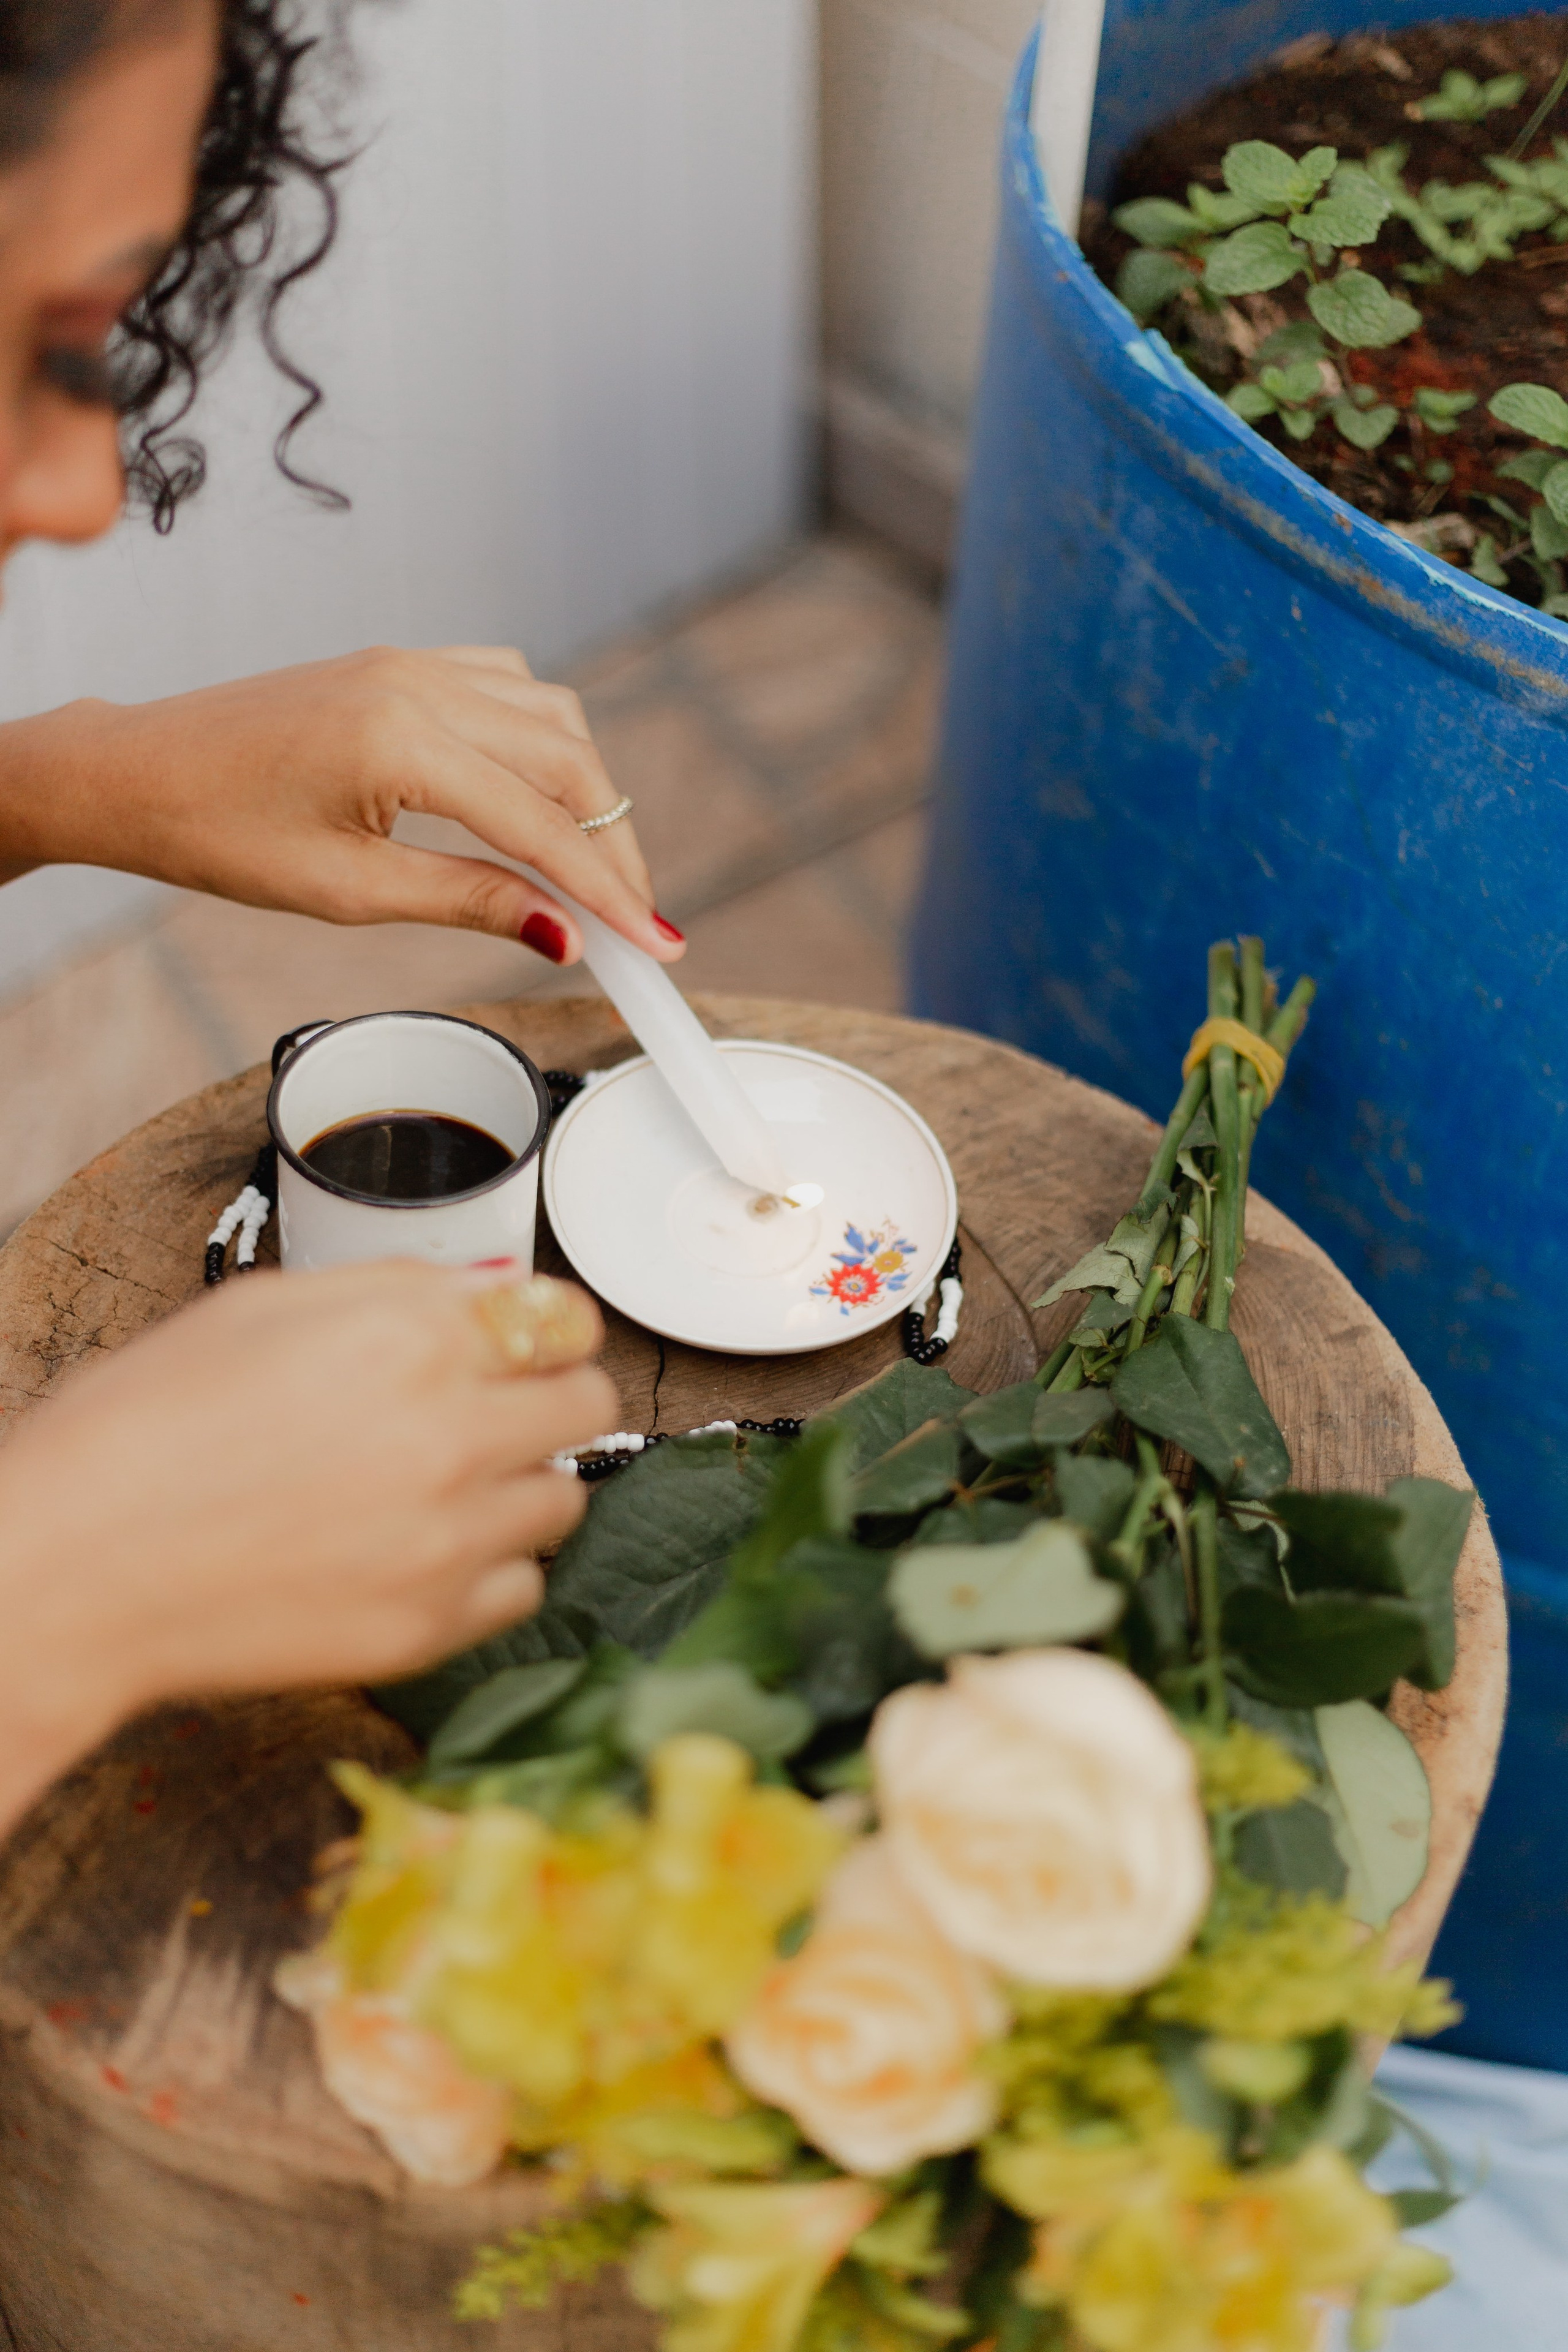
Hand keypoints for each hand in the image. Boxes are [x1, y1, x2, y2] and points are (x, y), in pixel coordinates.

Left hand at [0, 645, 684, 968]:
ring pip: (550, 714)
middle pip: (568, 759)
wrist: (138, 771)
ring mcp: (411, 663)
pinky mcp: (400, 662)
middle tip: (636, 918)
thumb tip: (561, 933)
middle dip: (613, 844)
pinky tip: (542, 793)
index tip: (654, 944)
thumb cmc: (220, 833)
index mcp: (399, 741)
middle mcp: (417, 683)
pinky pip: (508, 685)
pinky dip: (544, 740)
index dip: (609, 891)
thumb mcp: (348, 892)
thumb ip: (467, 902)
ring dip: (587, 789)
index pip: (541, 824)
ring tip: (594, 866)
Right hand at [0, 1264, 615, 1835]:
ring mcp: (447, 1537)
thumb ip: (396, 1290)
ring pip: (564, 1499)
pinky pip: (521, 1589)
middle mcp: (450, 1432)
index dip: (548, 1325)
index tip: (529, 1342)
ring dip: (521, 1483)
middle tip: (496, 1410)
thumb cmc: (145, 1426)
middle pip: (588, 1401)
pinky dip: (488, 1570)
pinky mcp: (429, 1626)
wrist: (75, 1567)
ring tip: (447, 1485)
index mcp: (410, 1336)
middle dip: (548, 1396)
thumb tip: (487, 1290)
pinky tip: (425, 1552)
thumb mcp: (261, 1307)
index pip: (565, 1316)